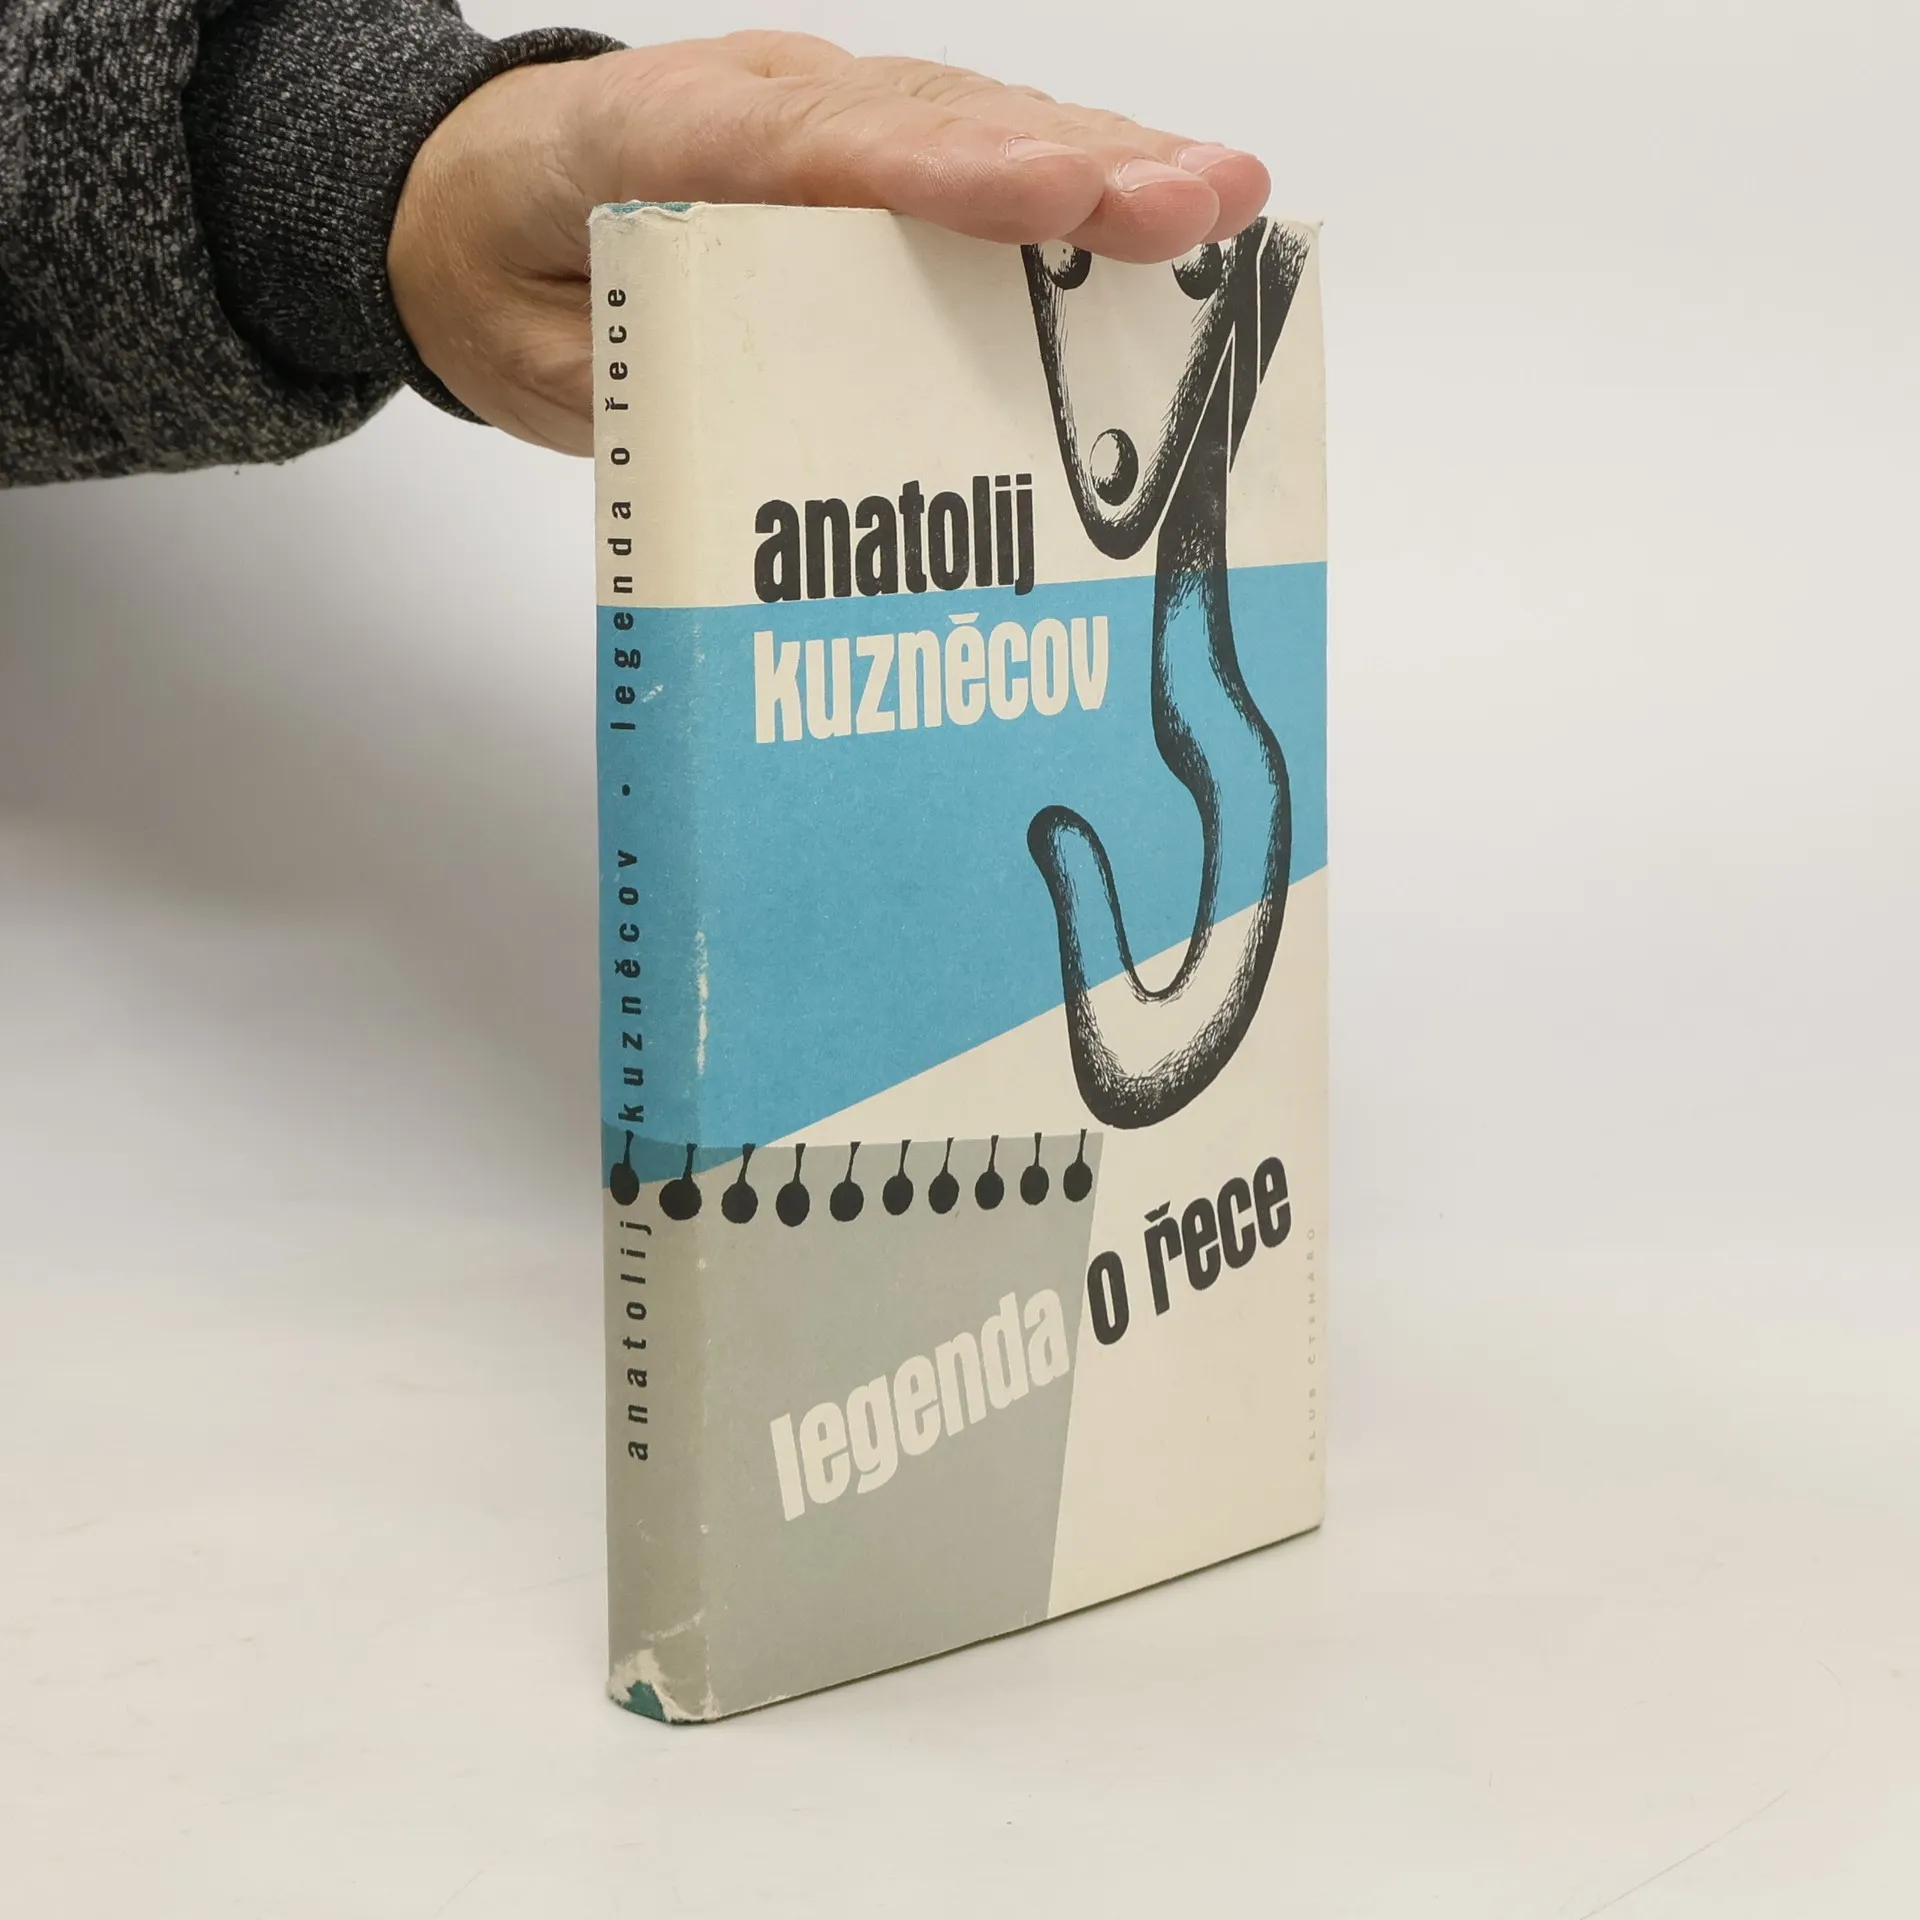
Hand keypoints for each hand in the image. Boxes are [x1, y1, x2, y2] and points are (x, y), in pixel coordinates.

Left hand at [388, 30, 1269, 453]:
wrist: (470, 198)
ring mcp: (818, 112)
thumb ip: (648, 391)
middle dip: (1073, 160)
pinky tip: (1156, 207)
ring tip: (1222, 201)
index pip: (816, 152)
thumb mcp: (543, 362)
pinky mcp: (856, 145)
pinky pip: (969, 150)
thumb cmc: (506, 275)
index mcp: (656, 142)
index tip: (1060, 191)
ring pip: (970, 123)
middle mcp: (761, 104)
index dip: (947, 174)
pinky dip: (1065, 175)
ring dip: (1101, 161)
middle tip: (1200, 202)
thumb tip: (781, 439)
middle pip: (928, 122)